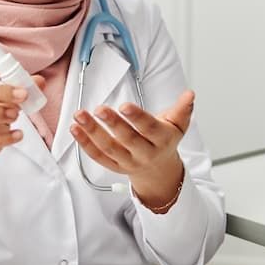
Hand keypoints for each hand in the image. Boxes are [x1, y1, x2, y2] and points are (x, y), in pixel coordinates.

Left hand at [70, 90, 194, 208]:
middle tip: (100, 109)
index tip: (125, 105)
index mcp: (161, 141)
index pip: (149, 129)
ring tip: (80, 115)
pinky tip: (75, 129)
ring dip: (92, 132)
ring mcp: (127, 162)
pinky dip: (84, 143)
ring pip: (108, 148)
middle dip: (113, 124)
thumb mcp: (177, 125)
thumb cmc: (164, 140)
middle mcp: (144, 153)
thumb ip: (182, 109)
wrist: (159, 170)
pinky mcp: (113, 167)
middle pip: (127, 140)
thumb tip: (190, 94)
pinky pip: (97, 156)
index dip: (137, 118)